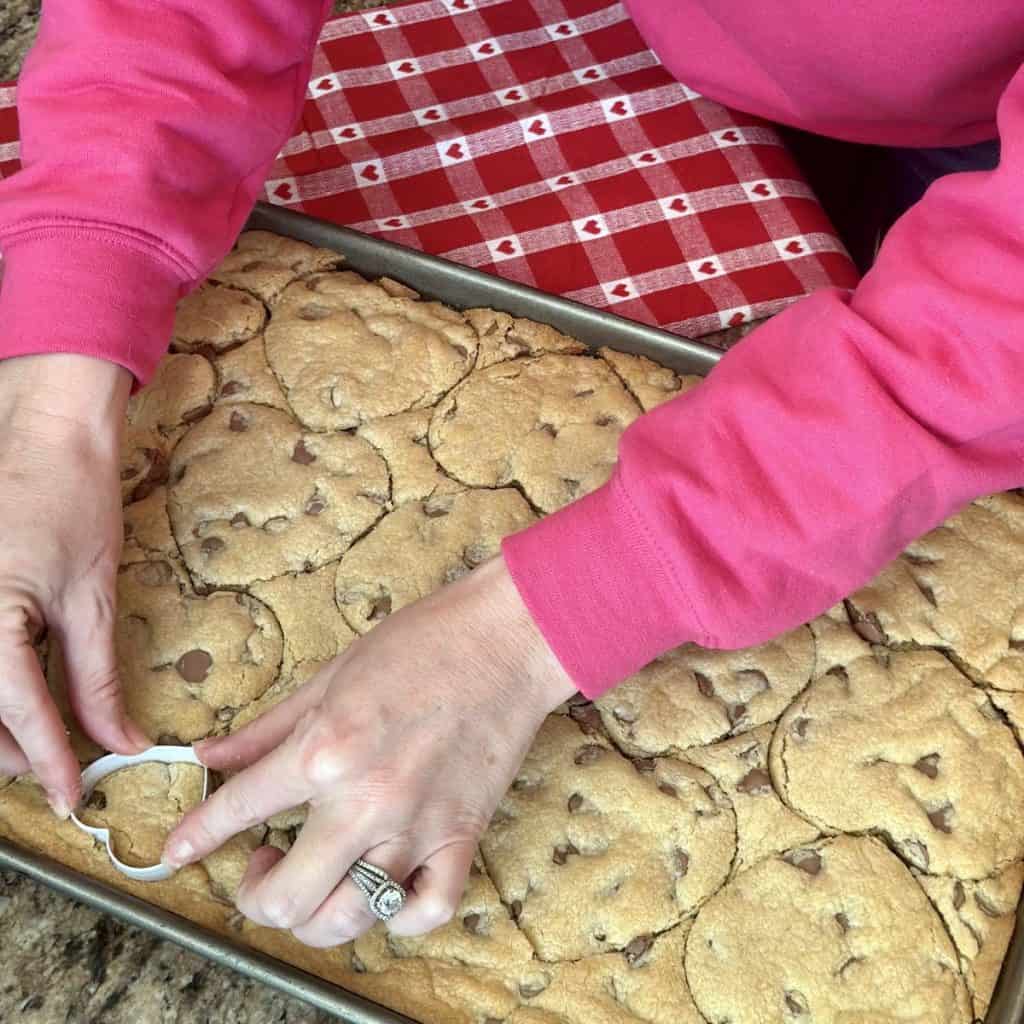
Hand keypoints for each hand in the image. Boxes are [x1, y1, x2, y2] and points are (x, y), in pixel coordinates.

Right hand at [0, 354, 149, 814]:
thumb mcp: (92, 598)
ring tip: (37, 742)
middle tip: (58, 768)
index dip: (47, 761)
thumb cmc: (72, 503)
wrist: (46, 438)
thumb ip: (96, 678)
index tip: (71, 795)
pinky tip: (11, 701)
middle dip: (13, 751)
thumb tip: (120, 738)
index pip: (17, 710)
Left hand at [163, 555, 575, 946]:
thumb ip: (268, 727)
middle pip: (286, 898)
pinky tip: (382, 890)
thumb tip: (212, 758)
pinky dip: (396, 917)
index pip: (239, 810)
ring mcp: (417, 826)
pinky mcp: (462, 835)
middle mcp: (365, 799)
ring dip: (314, 914)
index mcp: (325, 748)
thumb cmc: (424, 643)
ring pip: (347, 919)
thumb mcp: (331, 674)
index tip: (178, 852)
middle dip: (255, 896)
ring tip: (314, 881)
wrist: (506, 639)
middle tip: (261, 866)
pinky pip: (425, 911)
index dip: (196, 837)